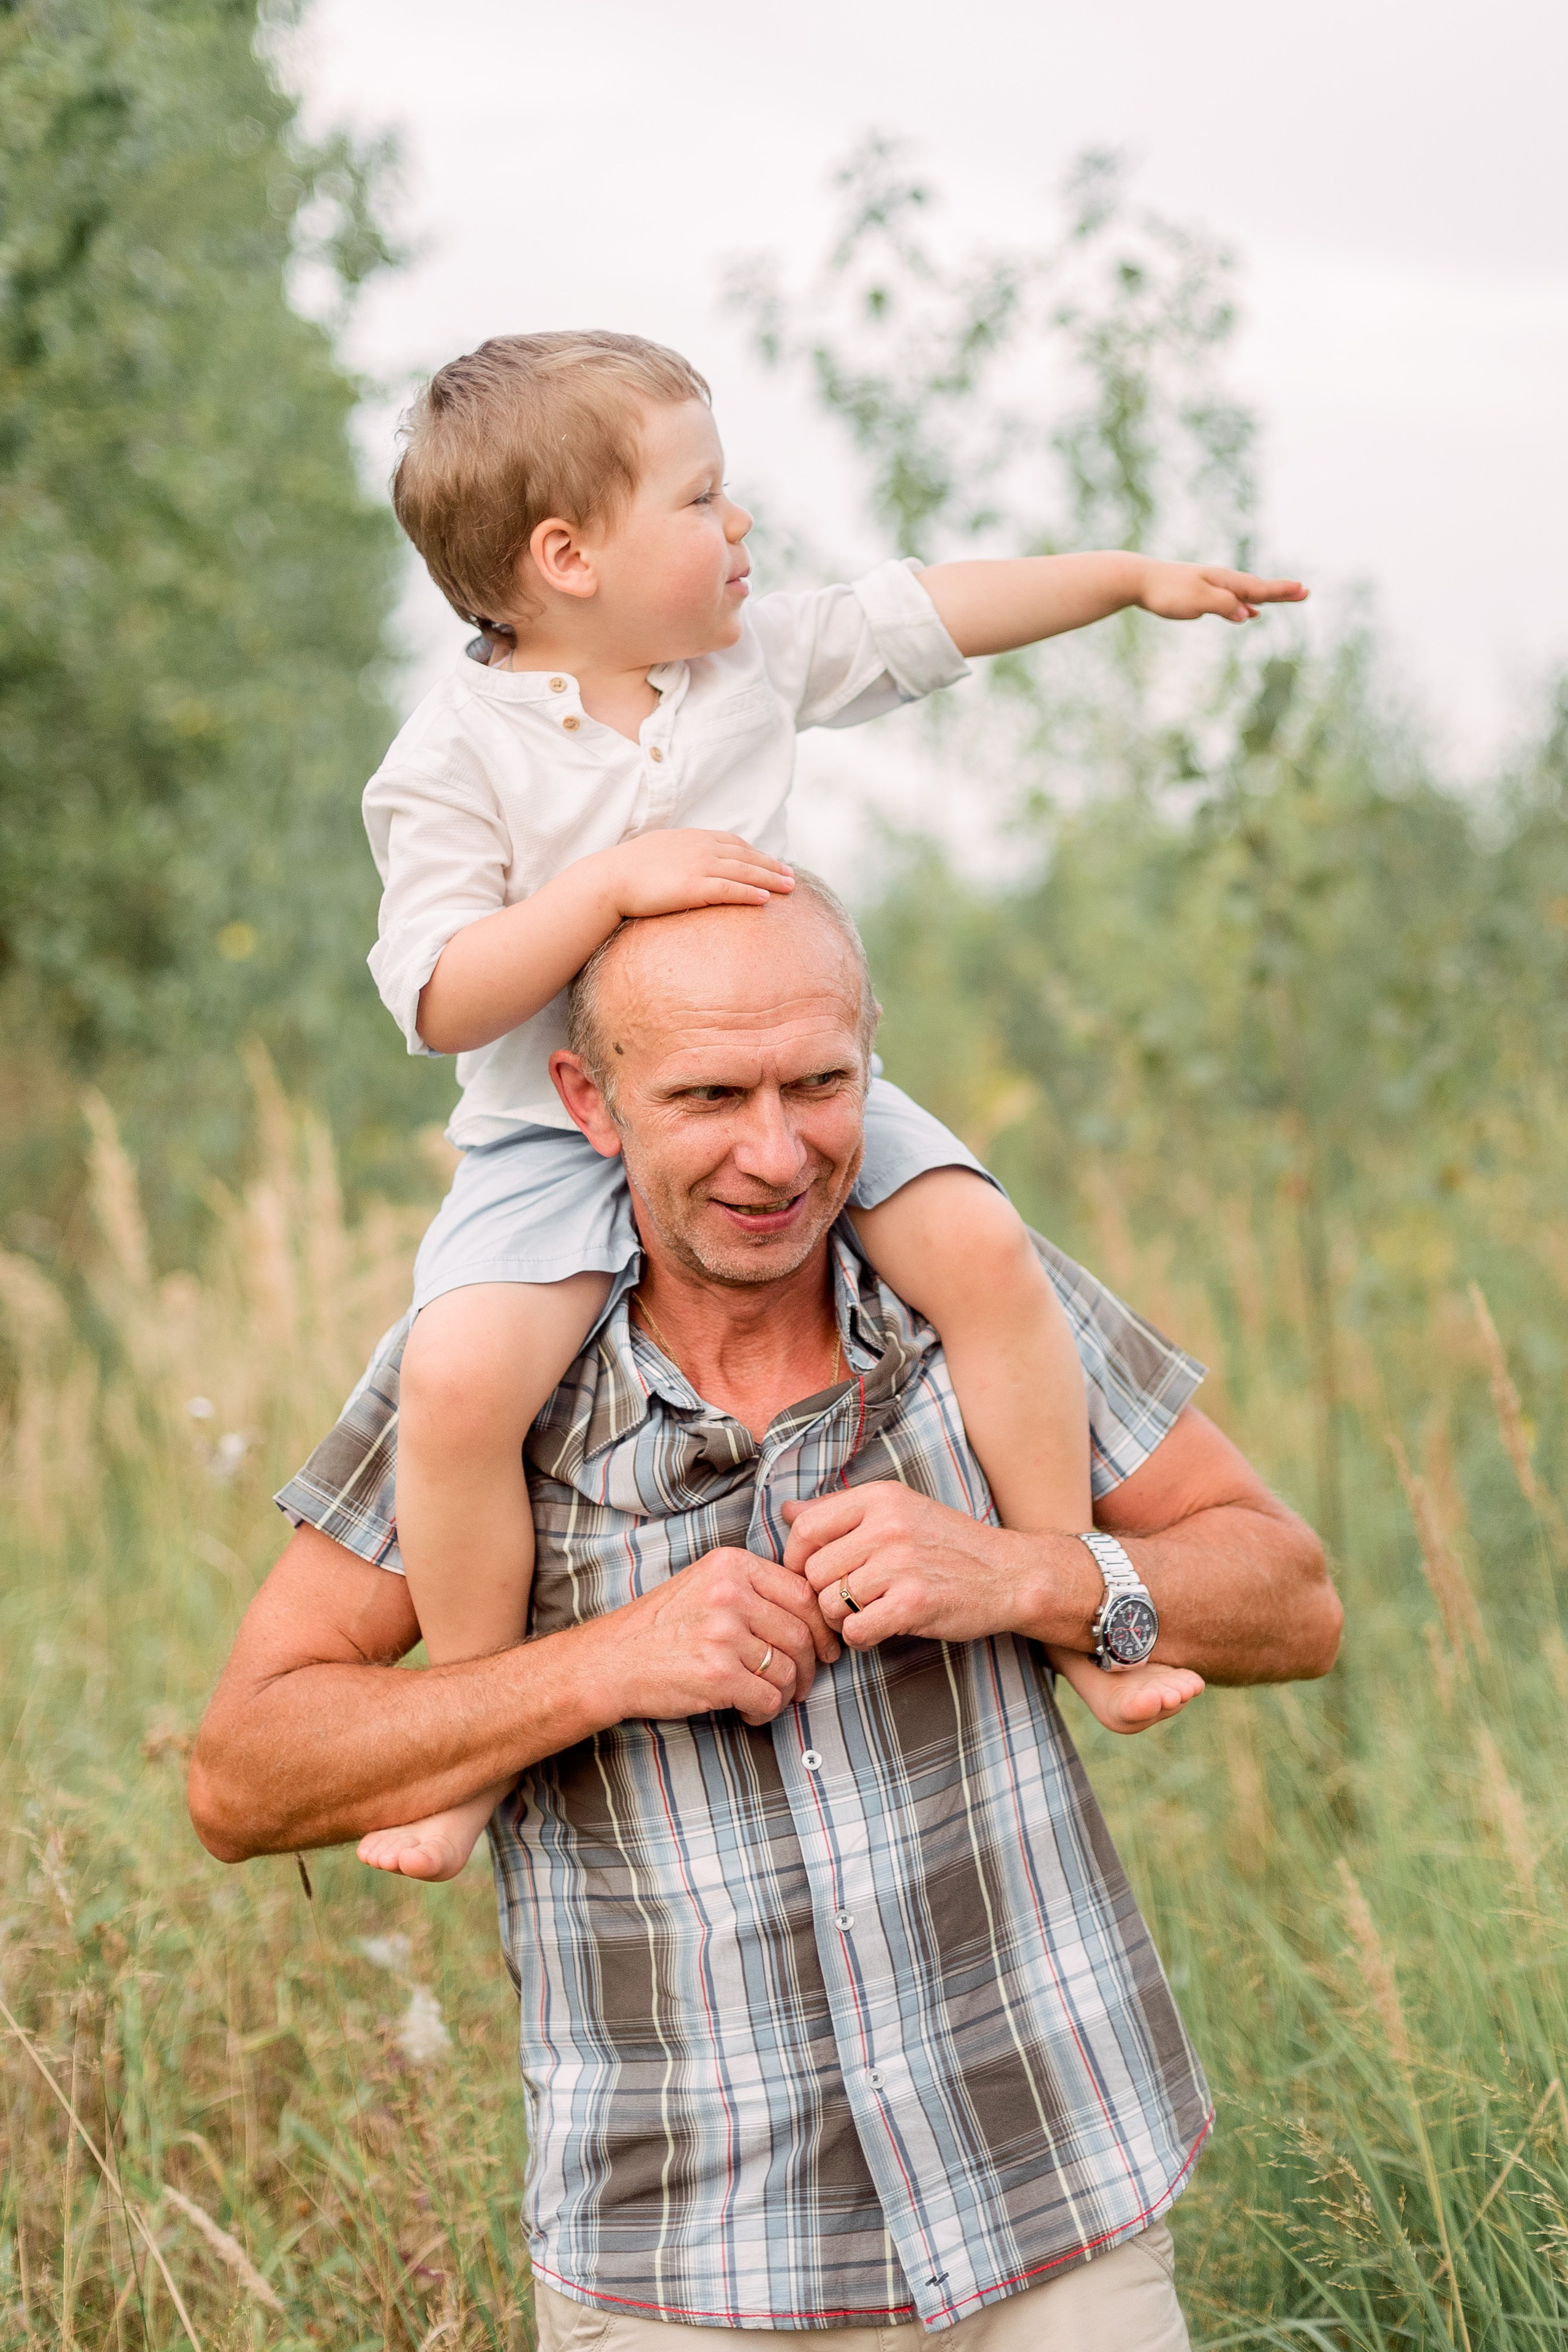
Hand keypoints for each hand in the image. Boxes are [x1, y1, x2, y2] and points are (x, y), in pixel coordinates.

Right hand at [596, 830, 794, 918]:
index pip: (732, 842)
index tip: (770, 861)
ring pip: (744, 871)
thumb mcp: (656, 853)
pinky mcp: (694, 886)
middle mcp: (699, 847)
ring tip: (790, 888)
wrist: (608, 879)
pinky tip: (766, 899)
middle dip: (771, 864)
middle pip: (745, 855)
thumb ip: (676, 855)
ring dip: (770, 878)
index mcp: (691, 837)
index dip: (755, 853)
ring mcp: (698, 865)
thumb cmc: (625, 872)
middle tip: (791, 875)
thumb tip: (681, 867)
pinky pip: (730, 889)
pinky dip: (750, 892)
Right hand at [598, 1547, 838, 1726]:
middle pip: (800, 1634)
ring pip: (786, 1670)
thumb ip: (754, 1589)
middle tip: (801, 1684)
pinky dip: (764, 1711)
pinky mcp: (716, 1674)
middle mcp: (729, 1593)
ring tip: (766, 1697)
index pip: (802, 1593)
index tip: (826, 1648)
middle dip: (809, 1667)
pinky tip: (747, 1710)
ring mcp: (722, 1634)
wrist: (610, 1661)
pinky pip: (768, 1698)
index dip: (821, 1627)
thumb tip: (814, 1615)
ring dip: (784, 1693)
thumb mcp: (705, 1584)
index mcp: (731, 1565)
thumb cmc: (661, 1626)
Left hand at [782, 1483, 1059, 1649]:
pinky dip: (861, 1637)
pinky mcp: (914, 1603)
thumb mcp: (898, 1511)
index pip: (806, 1529)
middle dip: (824, 1593)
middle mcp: (888, 1526)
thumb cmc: (948, 1545)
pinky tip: (881, 1627)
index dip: (798, 1559)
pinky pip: (856, 1630)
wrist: (1009, 1574)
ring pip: (831, 1604)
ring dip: (842, 1618)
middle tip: (847, 1600)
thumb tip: (786, 1512)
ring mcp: (901, 1565)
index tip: (812, 1573)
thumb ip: (840, 1511)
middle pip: (815, 1572)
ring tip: (867, 1611)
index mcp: (880, 1498)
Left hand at [1134, 561, 1307, 624]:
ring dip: (1266, 598)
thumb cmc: (1167, 591)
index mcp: (1224, 582)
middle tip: (1304, 591)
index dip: (1281, 591)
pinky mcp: (1201, 594)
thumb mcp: (1197, 601)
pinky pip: (1232, 600)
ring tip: (1284, 598)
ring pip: (1245, 594)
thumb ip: (1224, 606)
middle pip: (1257, 588)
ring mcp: (1212, 587)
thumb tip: (1248, 613)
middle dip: (1280, 591)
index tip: (1303, 590)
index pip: (1259, 588)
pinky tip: (1248, 612)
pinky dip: (1245, 605)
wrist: (1139, 579)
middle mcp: (1221, 581)